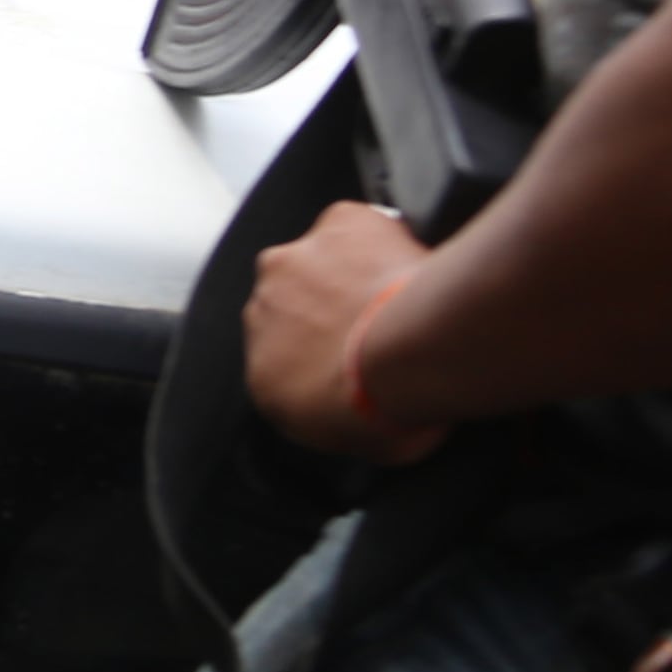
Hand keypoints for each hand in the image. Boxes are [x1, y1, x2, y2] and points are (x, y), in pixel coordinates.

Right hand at [246, 201, 448, 461]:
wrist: (404, 357)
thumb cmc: (387, 407)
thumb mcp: (367, 447)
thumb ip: (351, 424)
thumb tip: (378, 420)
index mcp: (262, 375)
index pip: (284, 362)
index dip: (322, 355)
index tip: (357, 359)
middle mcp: (263, 311)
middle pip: (292, 302)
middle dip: (326, 308)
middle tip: (379, 324)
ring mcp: (294, 262)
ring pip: (320, 259)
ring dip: (349, 270)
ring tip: (398, 290)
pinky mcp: (335, 223)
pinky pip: (355, 224)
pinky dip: (379, 235)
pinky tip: (409, 257)